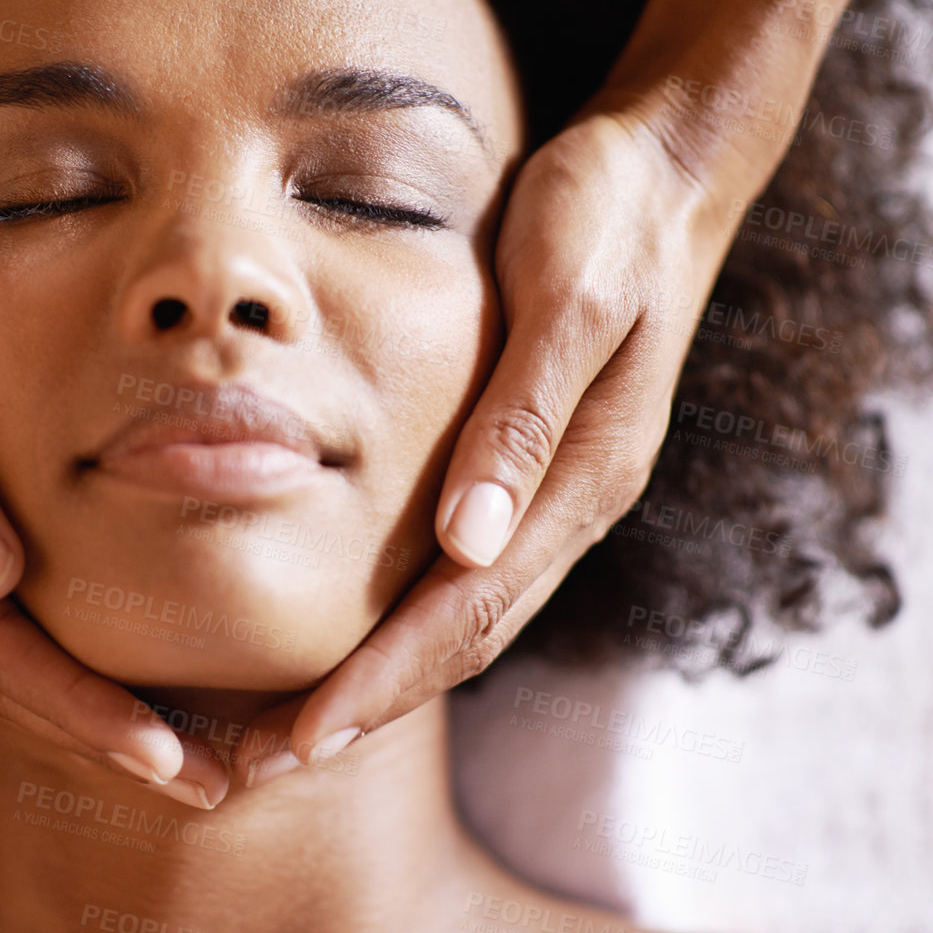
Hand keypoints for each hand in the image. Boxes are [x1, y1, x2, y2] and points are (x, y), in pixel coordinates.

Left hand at [234, 108, 735, 781]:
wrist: (671, 166)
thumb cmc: (606, 213)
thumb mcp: (566, 294)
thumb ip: (522, 417)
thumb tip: (467, 543)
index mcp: (583, 477)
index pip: (470, 612)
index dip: (383, 681)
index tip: (301, 740)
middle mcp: (575, 505)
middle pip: (465, 639)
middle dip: (366, 707)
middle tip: (261, 766)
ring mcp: (561, 492)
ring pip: (468, 617)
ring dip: (383, 680)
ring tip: (289, 728)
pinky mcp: (541, 466)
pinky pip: (471, 572)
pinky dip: (409, 621)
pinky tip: (353, 633)